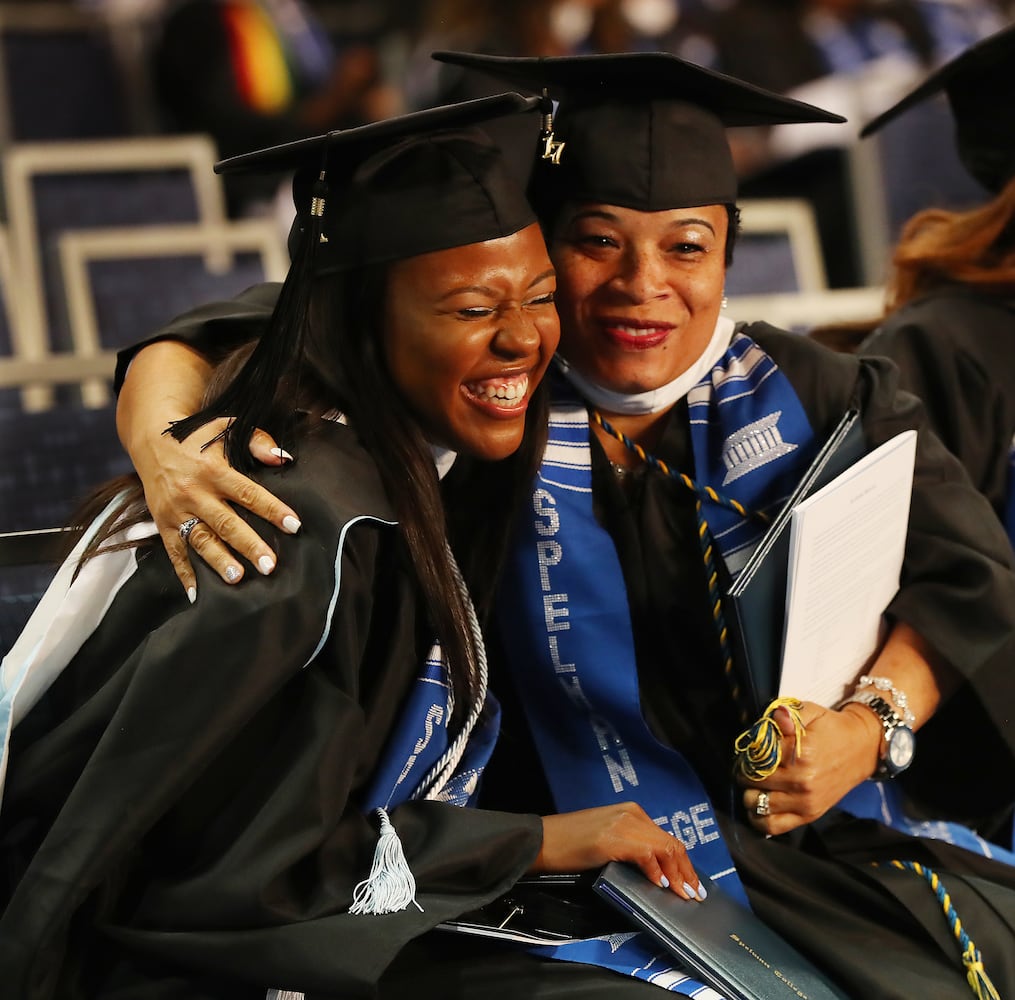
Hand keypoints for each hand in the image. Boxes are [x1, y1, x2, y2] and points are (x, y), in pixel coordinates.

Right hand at [136, 420, 301, 596]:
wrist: (150, 438)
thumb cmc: (199, 437)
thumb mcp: (228, 429)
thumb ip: (258, 442)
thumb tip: (284, 459)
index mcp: (214, 470)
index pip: (249, 493)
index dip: (273, 510)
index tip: (295, 526)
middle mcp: (194, 492)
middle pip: (226, 523)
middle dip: (249, 545)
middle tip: (270, 566)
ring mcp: (176, 510)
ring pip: (201, 540)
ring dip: (219, 561)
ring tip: (237, 579)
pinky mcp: (162, 523)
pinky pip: (174, 551)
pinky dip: (184, 573)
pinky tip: (197, 594)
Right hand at [532, 802, 706, 901]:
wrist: (543, 840)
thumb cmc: (571, 844)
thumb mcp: (608, 840)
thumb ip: (631, 846)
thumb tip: (656, 870)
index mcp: (631, 812)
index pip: (666, 838)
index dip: (683, 863)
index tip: (692, 884)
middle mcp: (631, 814)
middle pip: (670, 843)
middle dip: (686, 871)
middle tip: (694, 894)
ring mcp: (622, 824)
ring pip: (664, 847)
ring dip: (677, 874)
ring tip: (682, 894)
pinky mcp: (612, 839)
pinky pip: (646, 853)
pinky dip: (656, 870)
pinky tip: (660, 884)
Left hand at [738, 701, 880, 835]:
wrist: (862, 749)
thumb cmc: (831, 728)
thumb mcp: (810, 712)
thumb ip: (788, 714)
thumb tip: (776, 718)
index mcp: (800, 753)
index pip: (756, 756)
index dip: (748, 752)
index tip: (749, 750)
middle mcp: (802, 780)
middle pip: (753, 780)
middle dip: (745, 771)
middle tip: (747, 766)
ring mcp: (805, 802)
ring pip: (757, 804)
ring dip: (748, 793)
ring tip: (751, 784)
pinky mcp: (809, 815)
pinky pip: (774, 826)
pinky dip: (759, 818)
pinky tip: (757, 804)